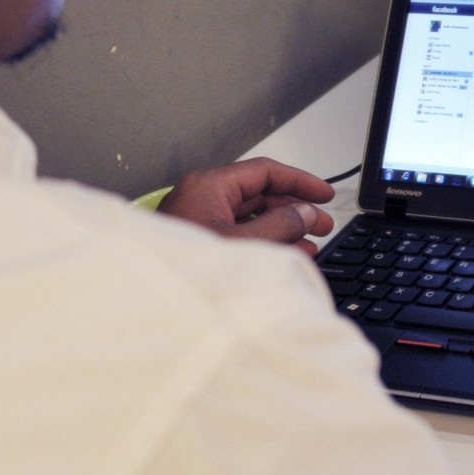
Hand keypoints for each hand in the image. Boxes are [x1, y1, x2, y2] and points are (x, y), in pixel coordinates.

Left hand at [157, 158, 335, 252]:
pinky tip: (285, 255)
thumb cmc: (186, 269)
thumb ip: (279, 225)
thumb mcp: (242, 243)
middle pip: (259, 195)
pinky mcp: (200, 242)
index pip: (264, 172)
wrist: (149, 302)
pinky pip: (240, 234)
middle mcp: (204, 198)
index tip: (324, 194)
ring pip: (251, 217)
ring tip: (310, 245)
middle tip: (322, 224)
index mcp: (209, 186)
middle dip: (294, 210)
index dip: (299, 182)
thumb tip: (305, 213)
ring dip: (283, 230)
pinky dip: (264, 243)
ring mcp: (200, 220)